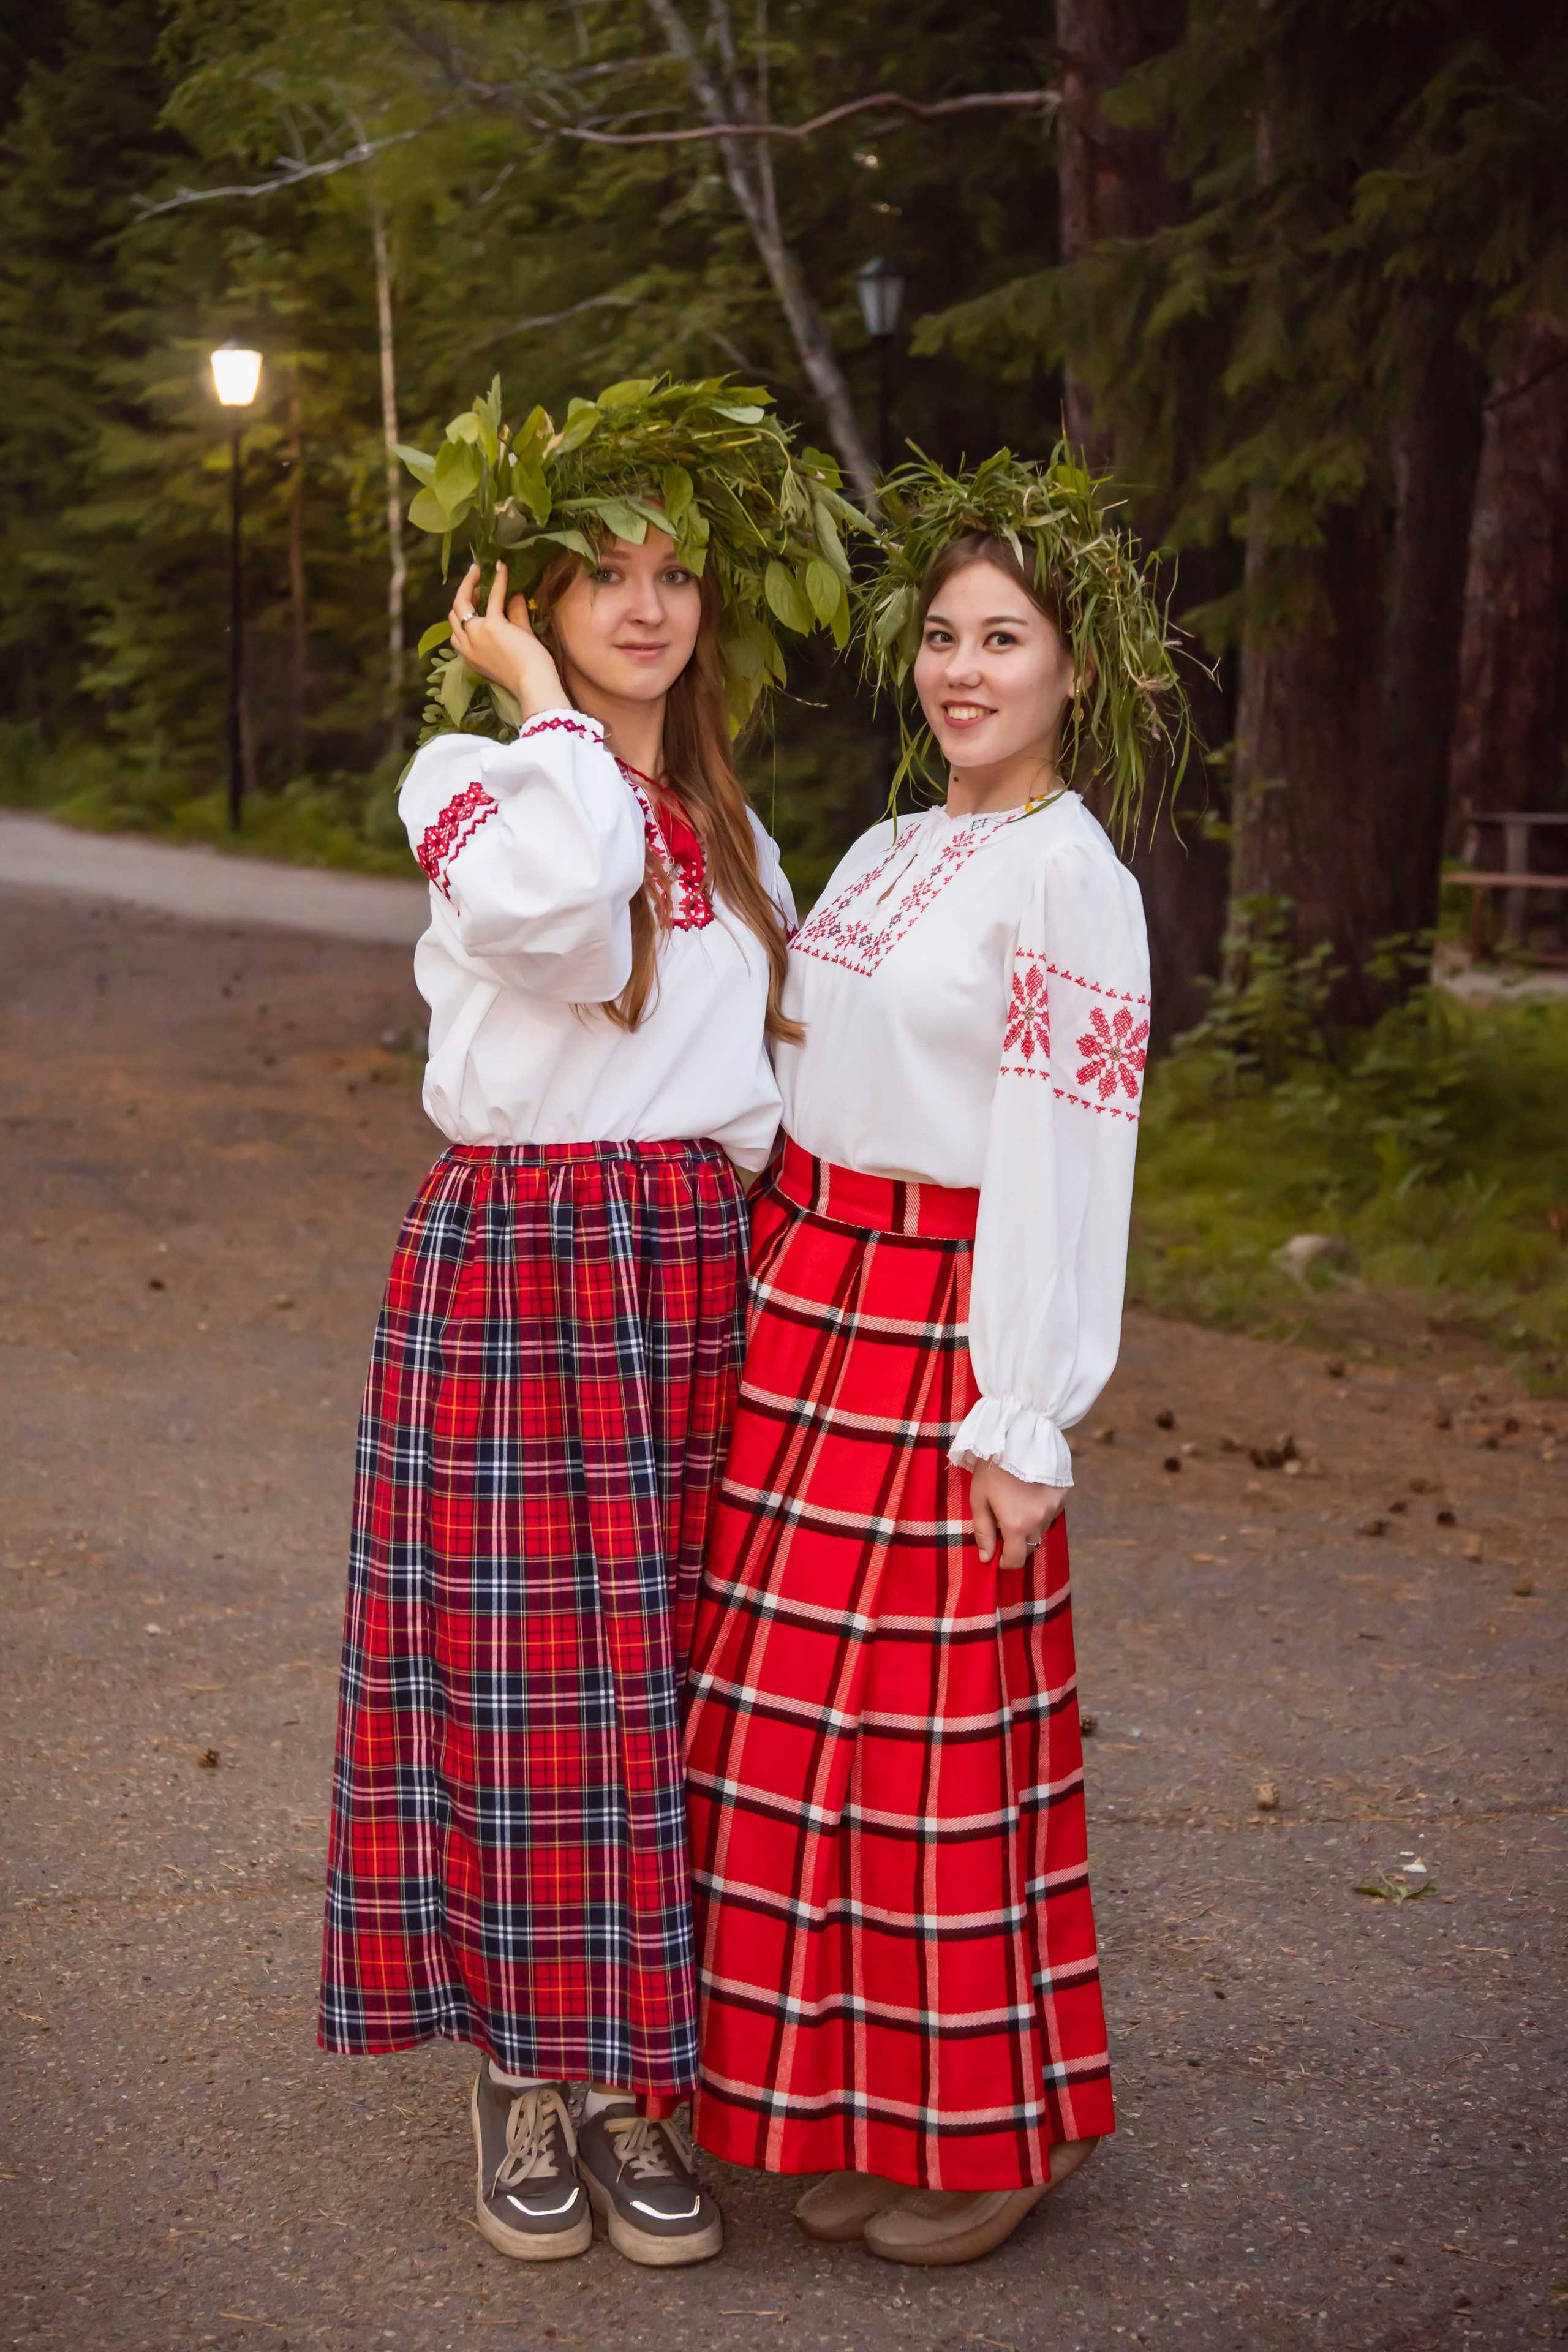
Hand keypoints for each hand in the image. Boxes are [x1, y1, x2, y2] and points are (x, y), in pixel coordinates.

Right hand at [449, 562, 569, 721]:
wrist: (534, 684)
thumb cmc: (527, 670)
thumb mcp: (515, 643)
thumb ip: (514, 618)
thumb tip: (515, 594)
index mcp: (470, 656)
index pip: (456, 632)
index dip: (462, 613)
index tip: (473, 599)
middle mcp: (468, 646)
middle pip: (453, 614)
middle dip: (462, 595)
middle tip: (475, 579)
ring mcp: (477, 635)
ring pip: (462, 603)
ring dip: (470, 584)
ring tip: (480, 570)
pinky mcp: (493, 627)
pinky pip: (493, 597)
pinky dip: (499, 580)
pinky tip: (502, 567)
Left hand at [969, 1459, 1065, 1568]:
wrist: (1018, 1435)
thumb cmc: (992, 1467)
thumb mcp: (979, 1498)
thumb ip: (983, 1531)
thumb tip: (986, 1557)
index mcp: (1016, 1524)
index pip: (1016, 1560)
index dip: (1005, 1562)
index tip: (998, 1556)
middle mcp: (1039, 1520)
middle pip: (1030, 1546)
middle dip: (1016, 1543)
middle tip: (1003, 1525)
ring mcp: (1053, 1508)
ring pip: (1041, 1530)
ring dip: (1029, 1526)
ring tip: (1016, 1505)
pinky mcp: (1062, 1496)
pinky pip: (1051, 1514)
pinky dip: (1040, 1512)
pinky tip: (1029, 1496)